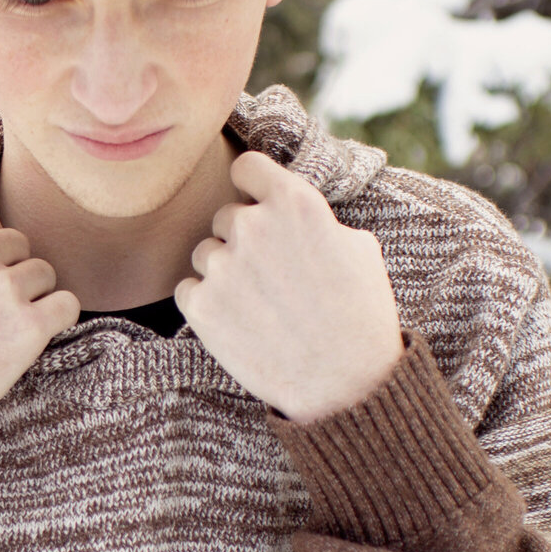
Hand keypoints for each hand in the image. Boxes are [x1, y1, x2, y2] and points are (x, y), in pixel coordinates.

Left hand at [173, 150, 403, 423]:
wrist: (347, 384)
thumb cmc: (361, 315)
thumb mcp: (359, 247)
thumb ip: (315, 217)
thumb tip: (289, 209)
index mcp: (294, 203)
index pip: (246, 167)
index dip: (252, 186)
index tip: (257, 203)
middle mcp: (253, 227)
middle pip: (226, 217)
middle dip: (244, 241)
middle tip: (272, 277)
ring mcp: (222, 267)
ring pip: (206, 254)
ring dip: (225, 273)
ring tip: (261, 306)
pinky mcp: (201, 307)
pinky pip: (189, 289)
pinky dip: (207, 303)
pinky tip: (240, 323)